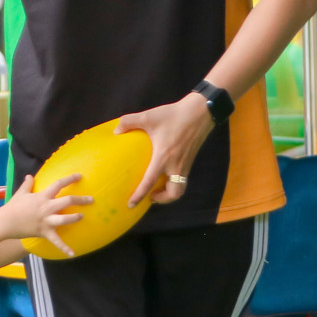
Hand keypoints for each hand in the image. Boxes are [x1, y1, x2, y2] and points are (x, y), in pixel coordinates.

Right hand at [0, 174, 91, 257]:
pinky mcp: (44, 232)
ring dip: (75, 218)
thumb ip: (27, 184)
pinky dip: (64, 248)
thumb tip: (29, 176)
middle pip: (67, 201)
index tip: (80, 176)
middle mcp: (46, 207)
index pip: (58, 184)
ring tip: (82, 216)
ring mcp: (46, 220)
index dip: (70, 179)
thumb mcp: (21, 193)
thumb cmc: (13, 207)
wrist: (5, 222)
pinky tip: (73, 254)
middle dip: (81, 200)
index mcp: (42, 196)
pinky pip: (56, 241)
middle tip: (91, 199)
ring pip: (65, 219)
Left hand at [119, 92, 215, 206]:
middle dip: (163, 200)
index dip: (140, 195)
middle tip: (151, 196)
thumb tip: (116, 130)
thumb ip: (129, 121)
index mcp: (163, 157)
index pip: (150, 182)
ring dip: (170, 193)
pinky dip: (175, 182)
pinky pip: (183, 178)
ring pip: (181, 188)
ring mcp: (185, 164)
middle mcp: (176, 165)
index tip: (131, 204)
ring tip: (159, 188)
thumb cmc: (174, 115)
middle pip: (174, 194)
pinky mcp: (190, 160)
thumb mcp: (149, 116)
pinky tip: (166, 173)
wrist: (200, 112)